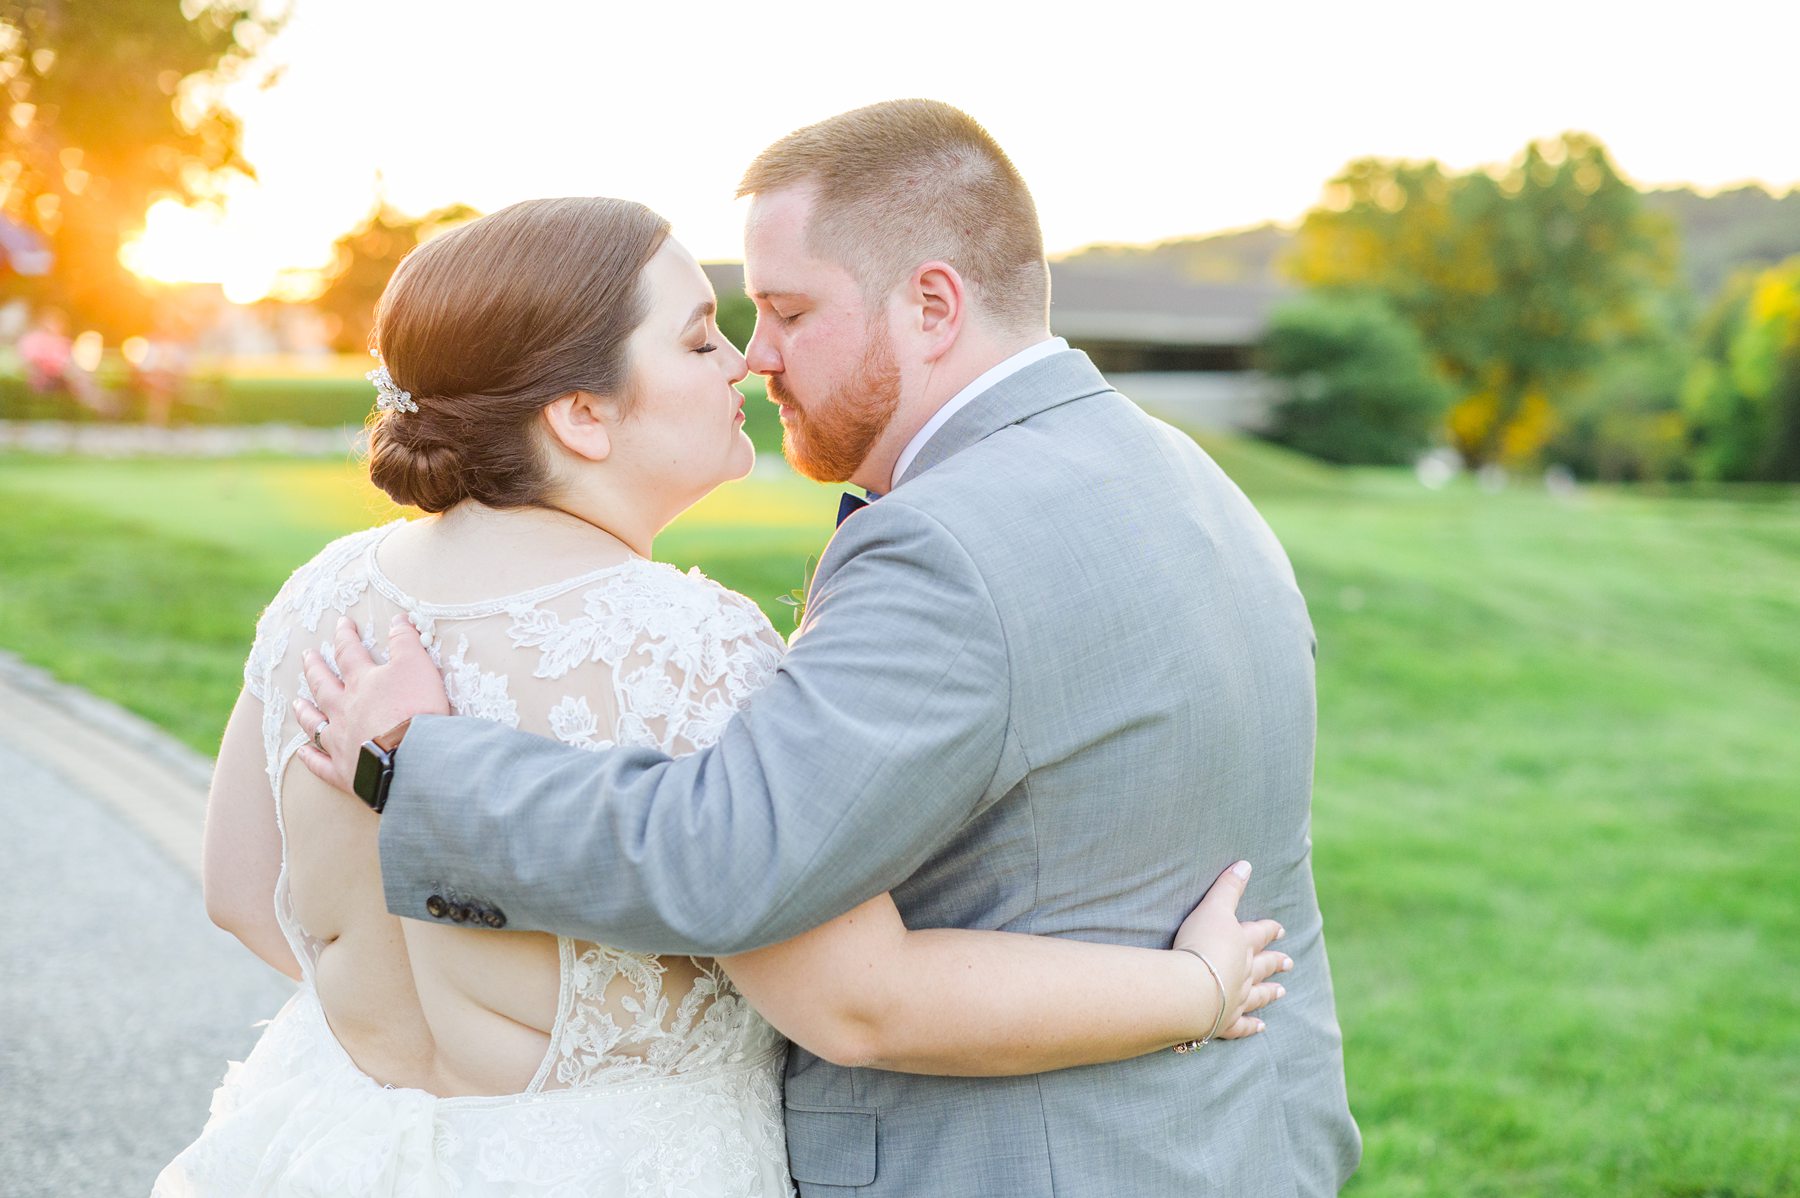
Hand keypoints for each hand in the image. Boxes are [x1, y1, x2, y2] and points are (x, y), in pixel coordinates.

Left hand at [292, 614, 449, 795]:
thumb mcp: (417, 665)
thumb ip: (406, 642)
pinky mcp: (344, 771)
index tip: (342, 623)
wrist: (412, 758)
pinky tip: (302, 751)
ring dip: (305, 711)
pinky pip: (320, 764)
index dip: (345, 636)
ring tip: (296, 702)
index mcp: (362, 683)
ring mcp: (340, 741)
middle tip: (307, 656)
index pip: (349, 652)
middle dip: (316, 668)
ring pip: (315, 723)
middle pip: (324, 685)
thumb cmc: (416, 709)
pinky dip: (310, 758)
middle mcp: (344, 709)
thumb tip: (397, 620)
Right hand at [1173, 860, 1292, 1040]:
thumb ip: (1228, 887)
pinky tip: (1261, 1027)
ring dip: (1270, 992)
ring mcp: (1237, 999)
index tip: (1280, 929)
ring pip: (1259, 995)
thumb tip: (1246, 863)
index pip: (1260, 933)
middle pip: (1264, 965)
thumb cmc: (1200, 944)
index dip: (1269, 930)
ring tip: (1282, 991)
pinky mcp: (1225, 1022)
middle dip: (1276, 961)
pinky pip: (1242, 1026)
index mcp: (1241, 944)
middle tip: (1289, 962)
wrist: (1190, 988)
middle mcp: (1245, 972)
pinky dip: (1252, 1027)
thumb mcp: (1212, 908)